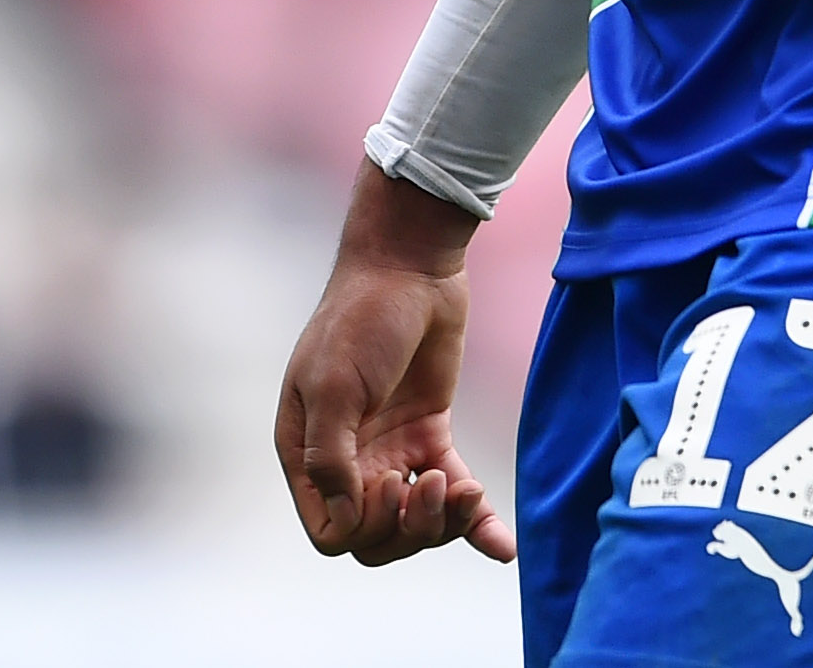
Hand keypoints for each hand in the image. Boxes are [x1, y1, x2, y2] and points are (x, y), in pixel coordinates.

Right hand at [275, 164, 514, 565]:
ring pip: (416, 522)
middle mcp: (347, 458)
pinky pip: (454, 493)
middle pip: (377, 536)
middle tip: (432, 484)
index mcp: (309, 451)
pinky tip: (504, 546)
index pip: (331, 530)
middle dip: (409, 528)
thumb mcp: (334, 386)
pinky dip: (478, 523)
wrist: (409, 266)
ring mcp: (391, 448)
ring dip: (444, 522)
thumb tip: (346, 523)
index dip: (364, 526)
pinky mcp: (430, 434)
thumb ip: (330, 457)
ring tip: (468, 491)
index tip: (392, 480)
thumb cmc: (360, 318)